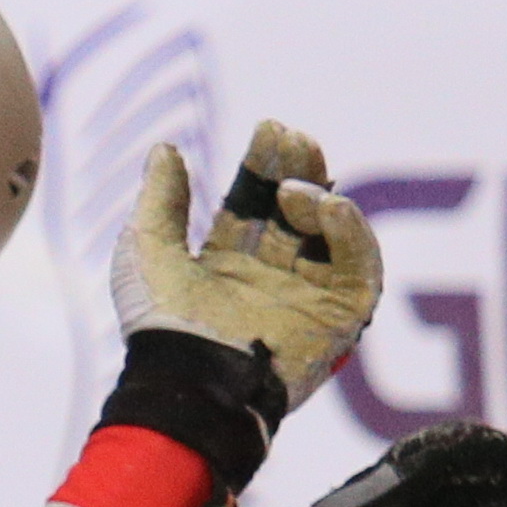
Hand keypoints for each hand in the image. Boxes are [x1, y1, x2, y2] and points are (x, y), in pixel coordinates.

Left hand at [111, 120, 382, 412]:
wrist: (188, 379)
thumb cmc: (159, 322)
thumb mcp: (146, 250)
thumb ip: (161, 200)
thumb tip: (165, 150)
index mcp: (226, 263)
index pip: (253, 203)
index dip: (263, 165)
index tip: (271, 128)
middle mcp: (269, 277)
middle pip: (294, 213)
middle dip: (298, 171)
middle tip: (295, 140)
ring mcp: (306, 297)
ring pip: (330, 235)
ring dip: (321, 200)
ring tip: (296, 190)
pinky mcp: (338, 318)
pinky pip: (359, 268)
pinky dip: (352, 233)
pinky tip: (330, 207)